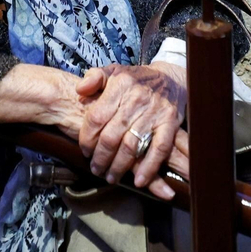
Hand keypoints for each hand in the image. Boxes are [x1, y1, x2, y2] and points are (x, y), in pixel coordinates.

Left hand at [76, 63, 187, 198]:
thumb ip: (93, 78)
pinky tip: (139, 180)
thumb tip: (79, 89)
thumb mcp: (113, 71)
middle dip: (101, 158)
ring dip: (119, 167)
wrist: (171, 77)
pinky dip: (149, 167)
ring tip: (111, 177)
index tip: (85, 151)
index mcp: (120, 85)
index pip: (96, 118)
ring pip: (132, 146)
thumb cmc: (136, 79)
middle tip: (96, 169)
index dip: (87, 138)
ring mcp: (155, 112)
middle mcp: (137, 98)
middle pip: (112, 136)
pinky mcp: (170, 123)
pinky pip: (159, 149)